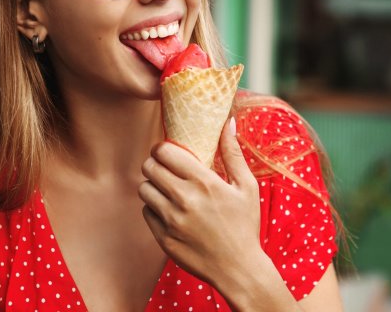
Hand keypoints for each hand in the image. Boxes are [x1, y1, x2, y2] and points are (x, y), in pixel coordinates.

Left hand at [138, 117, 262, 284]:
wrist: (238, 269)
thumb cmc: (245, 225)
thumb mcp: (246, 187)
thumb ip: (233, 153)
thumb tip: (227, 122)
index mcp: (204, 182)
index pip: (165, 152)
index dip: (163, 148)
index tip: (169, 152)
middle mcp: (184, 199)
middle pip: (149, 167)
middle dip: (155, 164)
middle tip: (165, 168)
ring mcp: (171, 221)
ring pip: (144, 189)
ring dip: (153, 186)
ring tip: (167, 189)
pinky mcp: (163, 238)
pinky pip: (146, 213)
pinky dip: (154, 208)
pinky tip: (170, 210)